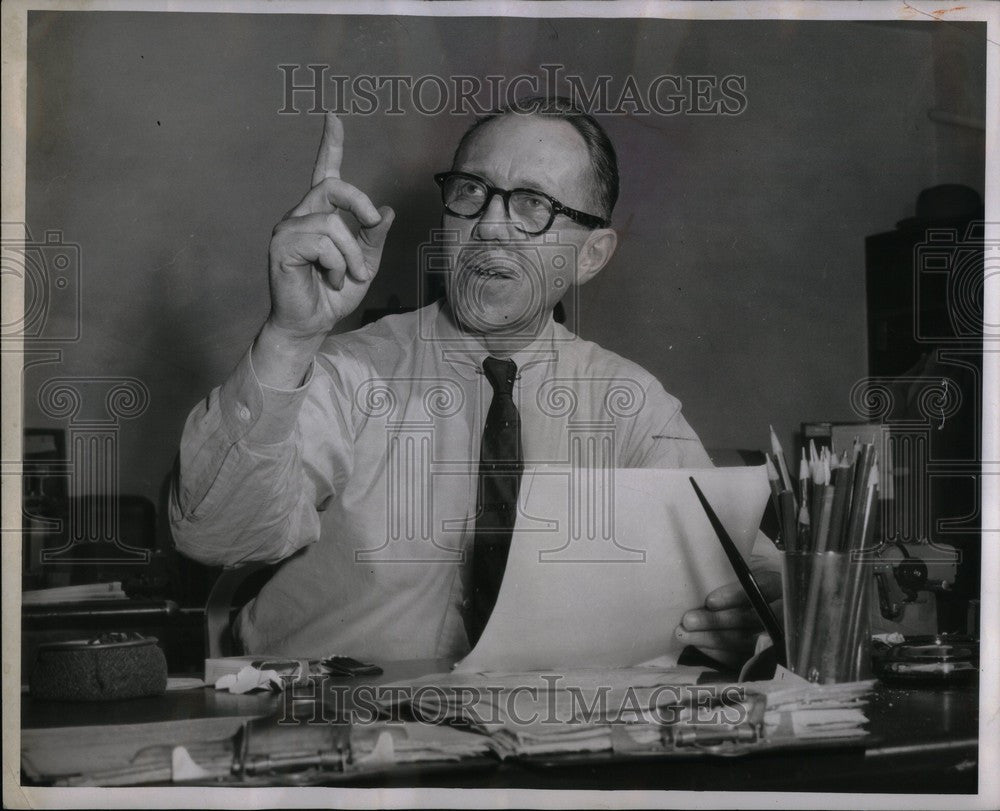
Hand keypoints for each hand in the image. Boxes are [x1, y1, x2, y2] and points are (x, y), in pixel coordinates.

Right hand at [267, 112, 394, 340]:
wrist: (312, 323)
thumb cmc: (335, 293)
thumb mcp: (366, 262)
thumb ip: (374, 236)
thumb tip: (386, 210)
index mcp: (321, 214)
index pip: (325, 171)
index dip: (330, 143)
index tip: (333, 116)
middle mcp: (301, 215)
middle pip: (333, 187)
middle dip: (360, 205)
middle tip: (371, 227)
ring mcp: (288, 229)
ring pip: (333, 224)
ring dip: (351, 255)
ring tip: (349, 276)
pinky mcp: (281, 246)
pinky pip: (321, 243)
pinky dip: (335, 265)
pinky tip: (329, 279)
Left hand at [674, 569, 782, 668]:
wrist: (780, 623)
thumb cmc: (750, 595)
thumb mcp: (750, 584)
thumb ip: (738, 587)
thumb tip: (706, 597)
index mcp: (782, 586)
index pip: (762, 588)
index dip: (735, 595)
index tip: (710, 601)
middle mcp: (786, 612)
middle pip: (751, 617)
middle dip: (716, 620)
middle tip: (688, 621)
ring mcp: (780, 637)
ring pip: (745, 639)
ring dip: (712, 638)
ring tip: (687, 635)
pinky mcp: (769, 658)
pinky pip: (744, 658)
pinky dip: (721, 654)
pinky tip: (701, 647)